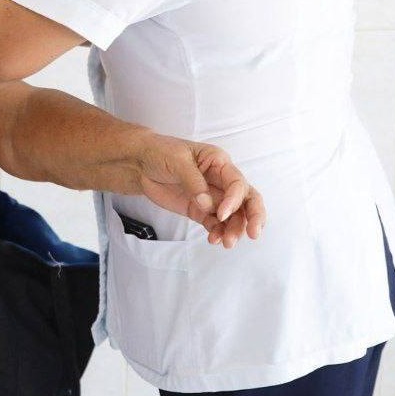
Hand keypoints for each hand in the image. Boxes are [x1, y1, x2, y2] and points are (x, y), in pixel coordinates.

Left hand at [129, 132, 265, 247]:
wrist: (140, 163)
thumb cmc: (161, 152)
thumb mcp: (177, 161)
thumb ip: (193, 182)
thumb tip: (206, 204)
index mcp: (219, 163)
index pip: (237, 183)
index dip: (234, 200)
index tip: (221, 214)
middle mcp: (220, 180)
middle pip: (247, 199)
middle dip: (254, 216)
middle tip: (253, 234)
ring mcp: (212, 197)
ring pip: (233, 215)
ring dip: (233, 230)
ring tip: (226, 243)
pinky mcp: (200, 210)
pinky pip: (215, 223)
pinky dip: (217, 232)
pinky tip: (213, 240)